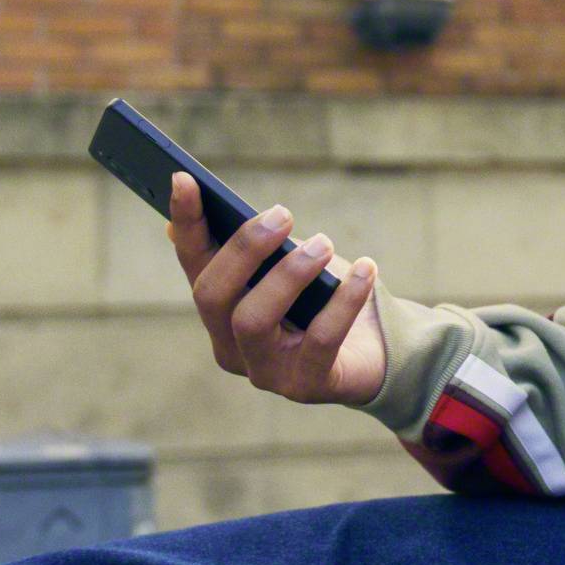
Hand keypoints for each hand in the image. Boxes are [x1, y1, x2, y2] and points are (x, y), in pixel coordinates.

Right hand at [167, 171, 388, 405]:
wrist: (379, 350)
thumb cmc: (325, 300)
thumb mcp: (288, 264)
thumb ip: (250, 247)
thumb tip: (187, 215)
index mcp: (222, 308)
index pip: (194, 263)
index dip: (187, 222)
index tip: (185, 178)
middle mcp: (231, 344)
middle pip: (212, 296)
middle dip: (244, 249)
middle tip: (283, 214)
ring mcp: (265, 371)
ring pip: (252, 321)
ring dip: (288, 274)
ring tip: (323, 243)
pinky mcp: (306, 385)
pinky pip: (320, 339)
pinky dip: (343, 300)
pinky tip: (367, 269)